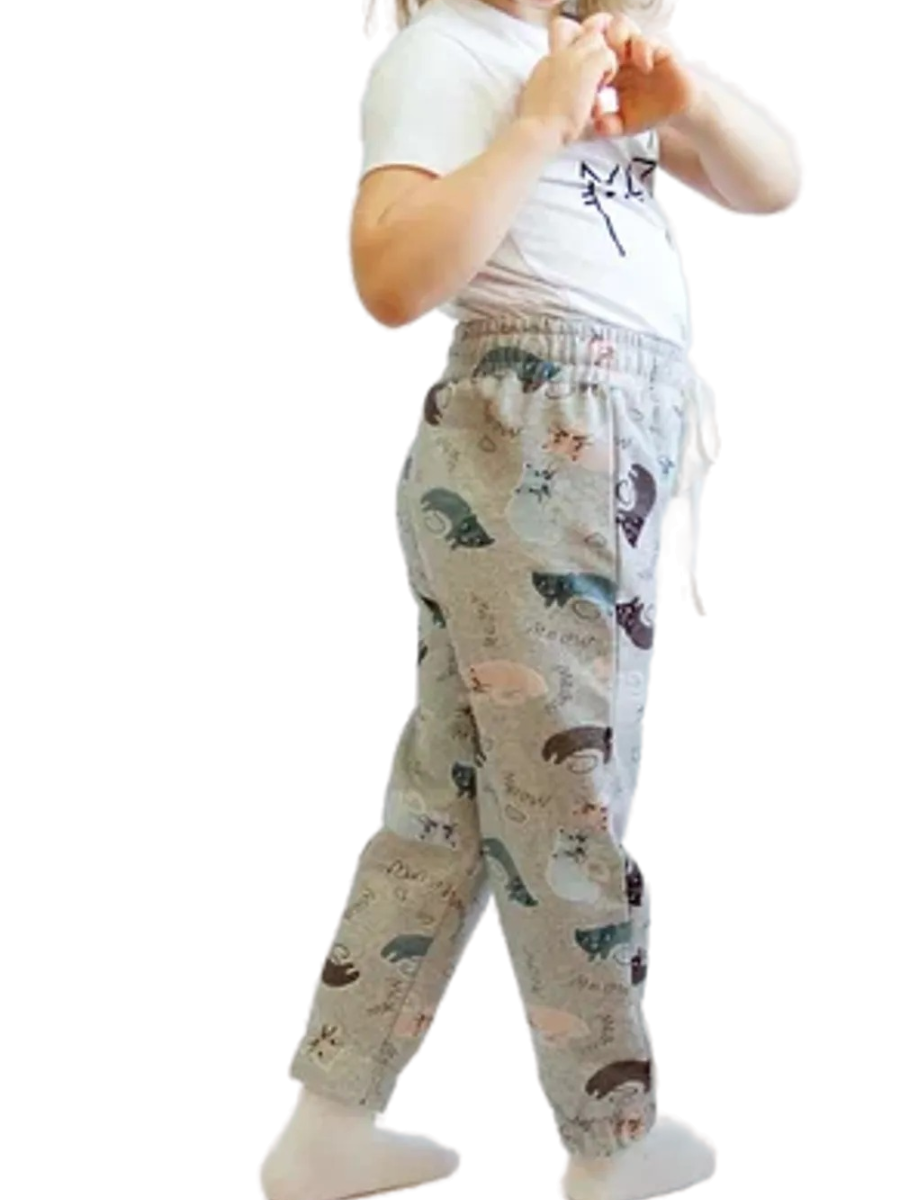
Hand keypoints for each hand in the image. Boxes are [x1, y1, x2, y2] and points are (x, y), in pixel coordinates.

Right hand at [518, 15, 618, 147]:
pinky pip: (607, 55)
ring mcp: (572, 57)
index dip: (578, 60)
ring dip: (601, 64)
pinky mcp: (587, 66)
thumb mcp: (538, 105)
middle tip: (593, 84)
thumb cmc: (536, 130)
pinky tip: (598, 92)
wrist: (537, 132)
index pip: (566, 44)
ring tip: (595, 91)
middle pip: (583, 36)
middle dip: (592, 56)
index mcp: (546, 64)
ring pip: (597, 41)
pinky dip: (608, 72)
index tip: (578, 84)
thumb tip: (563, 97)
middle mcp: (558, 54)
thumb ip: (551, 92)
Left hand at [590, 15, 700, 137]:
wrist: (675, 110)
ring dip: (616, 38)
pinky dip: (642, 50)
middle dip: (597, 44)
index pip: (590, 58)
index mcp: (609, 72)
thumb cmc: (648, 113)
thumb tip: (597, 126)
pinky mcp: (657, 49)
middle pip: (601, 35)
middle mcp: (621, 58)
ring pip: (620, 27)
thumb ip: (609, 127)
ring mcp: (637, 51)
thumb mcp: (623, 125)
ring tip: (618, 58)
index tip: (588, 80)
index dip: (585, 63)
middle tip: (598, 62)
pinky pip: (646, 40)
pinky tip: (644, 67)